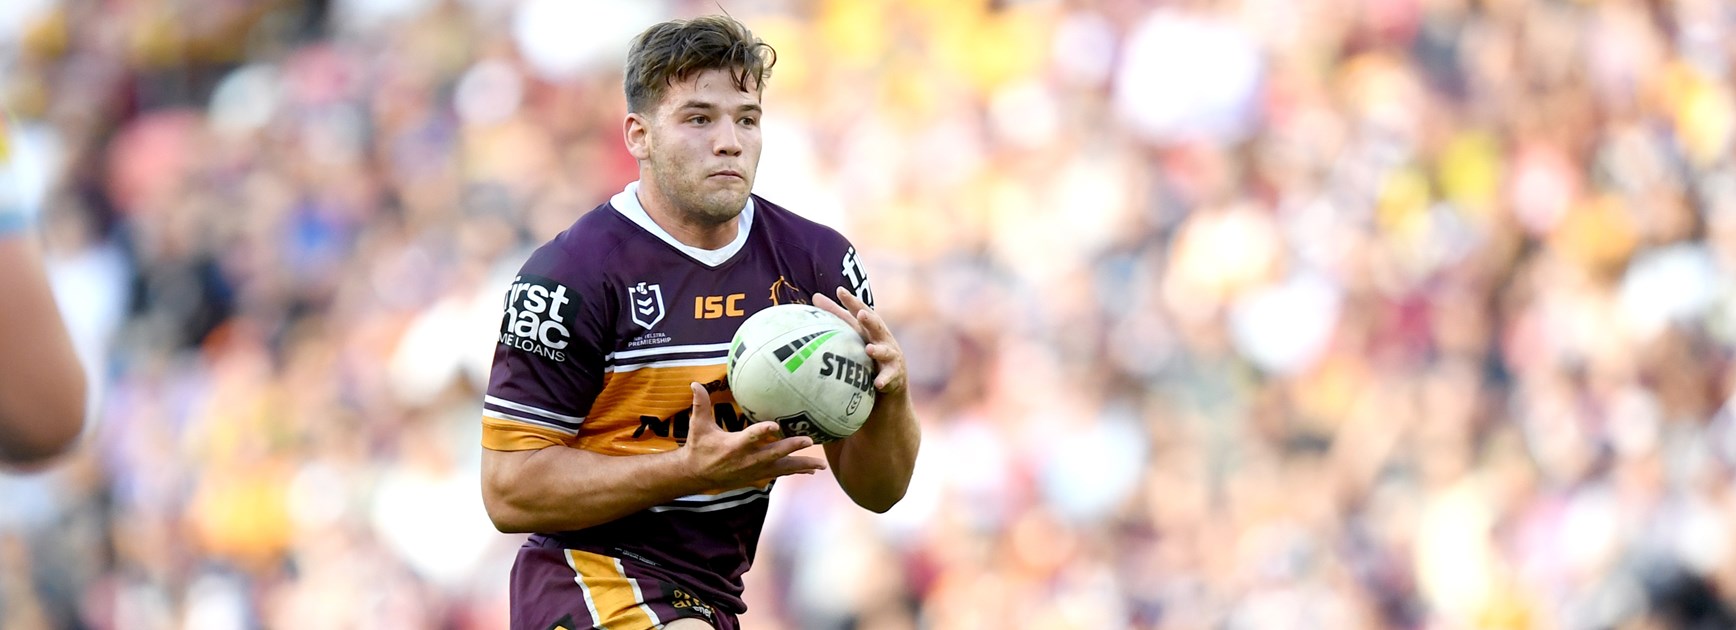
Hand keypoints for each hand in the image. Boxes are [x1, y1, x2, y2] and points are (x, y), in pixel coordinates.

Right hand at [679, 383, 824, 487]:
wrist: (696, 475)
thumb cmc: (699, 448)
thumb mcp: (698, 426)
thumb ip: (700, 404)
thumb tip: (694, 383)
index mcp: (733, 446)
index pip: (750, 437)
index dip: (762, 431)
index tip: (775, 425)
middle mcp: (747, 460)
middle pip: (773, 454)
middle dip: (791, 447)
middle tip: (810, 441)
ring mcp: (754, 471)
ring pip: (781, 468)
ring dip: (801, 465)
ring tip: (820, 465)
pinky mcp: (757, 477)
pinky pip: (780, 474)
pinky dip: (796, 471)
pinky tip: (811, 470)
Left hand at [813, 287, 906, 396]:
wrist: (891, 378)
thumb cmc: (868, 349)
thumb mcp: (854, 332)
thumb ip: (837, 315)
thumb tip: (815, 296)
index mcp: (870, 327)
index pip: (861, 311)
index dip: (851, 301)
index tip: (840, 291)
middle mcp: (882, 338)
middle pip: (876, 326)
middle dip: (869, 320)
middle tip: (861, 314)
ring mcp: (890, 355)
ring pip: (885, 352)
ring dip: (878, 350)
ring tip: (869, 349)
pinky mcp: (894, 374)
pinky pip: (889, 377)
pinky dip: (884, 380)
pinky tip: (877, 383)